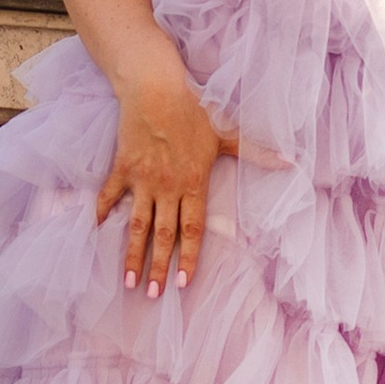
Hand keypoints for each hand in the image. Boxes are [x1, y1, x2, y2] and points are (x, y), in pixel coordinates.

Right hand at [95, 58, 235, 293]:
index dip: (188, 257)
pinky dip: (100, 214)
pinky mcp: (122, 168)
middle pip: (162, 235)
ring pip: (136, 225)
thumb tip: (290, 163)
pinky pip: (109, 196)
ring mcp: (142, 180)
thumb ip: (256, 153)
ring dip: (132, 254)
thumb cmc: (194, 109)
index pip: (192, 229)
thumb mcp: (227, 133)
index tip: (182, 283)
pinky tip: (93, 234)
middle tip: (152, 296)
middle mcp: (167, 187)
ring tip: (128, 280)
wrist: (156, 87)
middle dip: (158, 267)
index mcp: (193, 183)